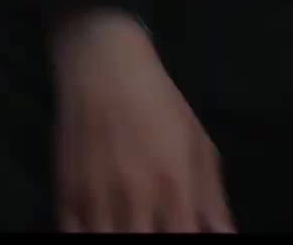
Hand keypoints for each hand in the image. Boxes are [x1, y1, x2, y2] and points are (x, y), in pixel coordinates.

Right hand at [50, 10, 235, 232]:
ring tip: (132, 226)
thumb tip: (226, 237)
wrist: (104, 66)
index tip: (185, 236)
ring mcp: (97, 197)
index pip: (183, 241)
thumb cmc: (159, 105)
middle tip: (156, 228)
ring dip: (121, 239)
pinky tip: (104, 228)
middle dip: (152, 243)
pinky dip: (88, 238)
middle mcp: (135, 196)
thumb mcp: (198, 145)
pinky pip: (73, 237)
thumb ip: (213, 201)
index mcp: (174, 185)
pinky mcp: (66, 193)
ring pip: (107, 244)